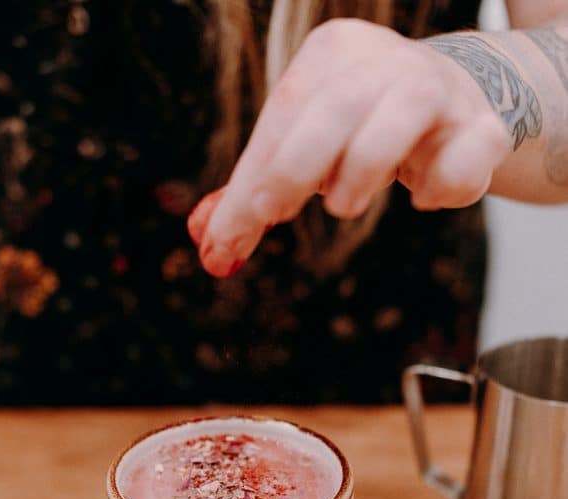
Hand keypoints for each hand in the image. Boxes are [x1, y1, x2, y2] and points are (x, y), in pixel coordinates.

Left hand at [187, 19, 510, 276]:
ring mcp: (440, 90)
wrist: (452, 101)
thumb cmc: (358, 128)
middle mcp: (387, 61)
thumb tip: (209, 248)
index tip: (227, 233)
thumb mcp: (301, 148)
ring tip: (343, 204)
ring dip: (365, 168)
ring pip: (404, 114)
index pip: (286, 111)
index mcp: (333, 55)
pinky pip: (470, 152)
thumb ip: (254, 194)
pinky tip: (422, 197)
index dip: (254, 174)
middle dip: (298, 164)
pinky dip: (444, 185)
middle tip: (269, 214)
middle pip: (340, 103)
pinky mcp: (482, 127)